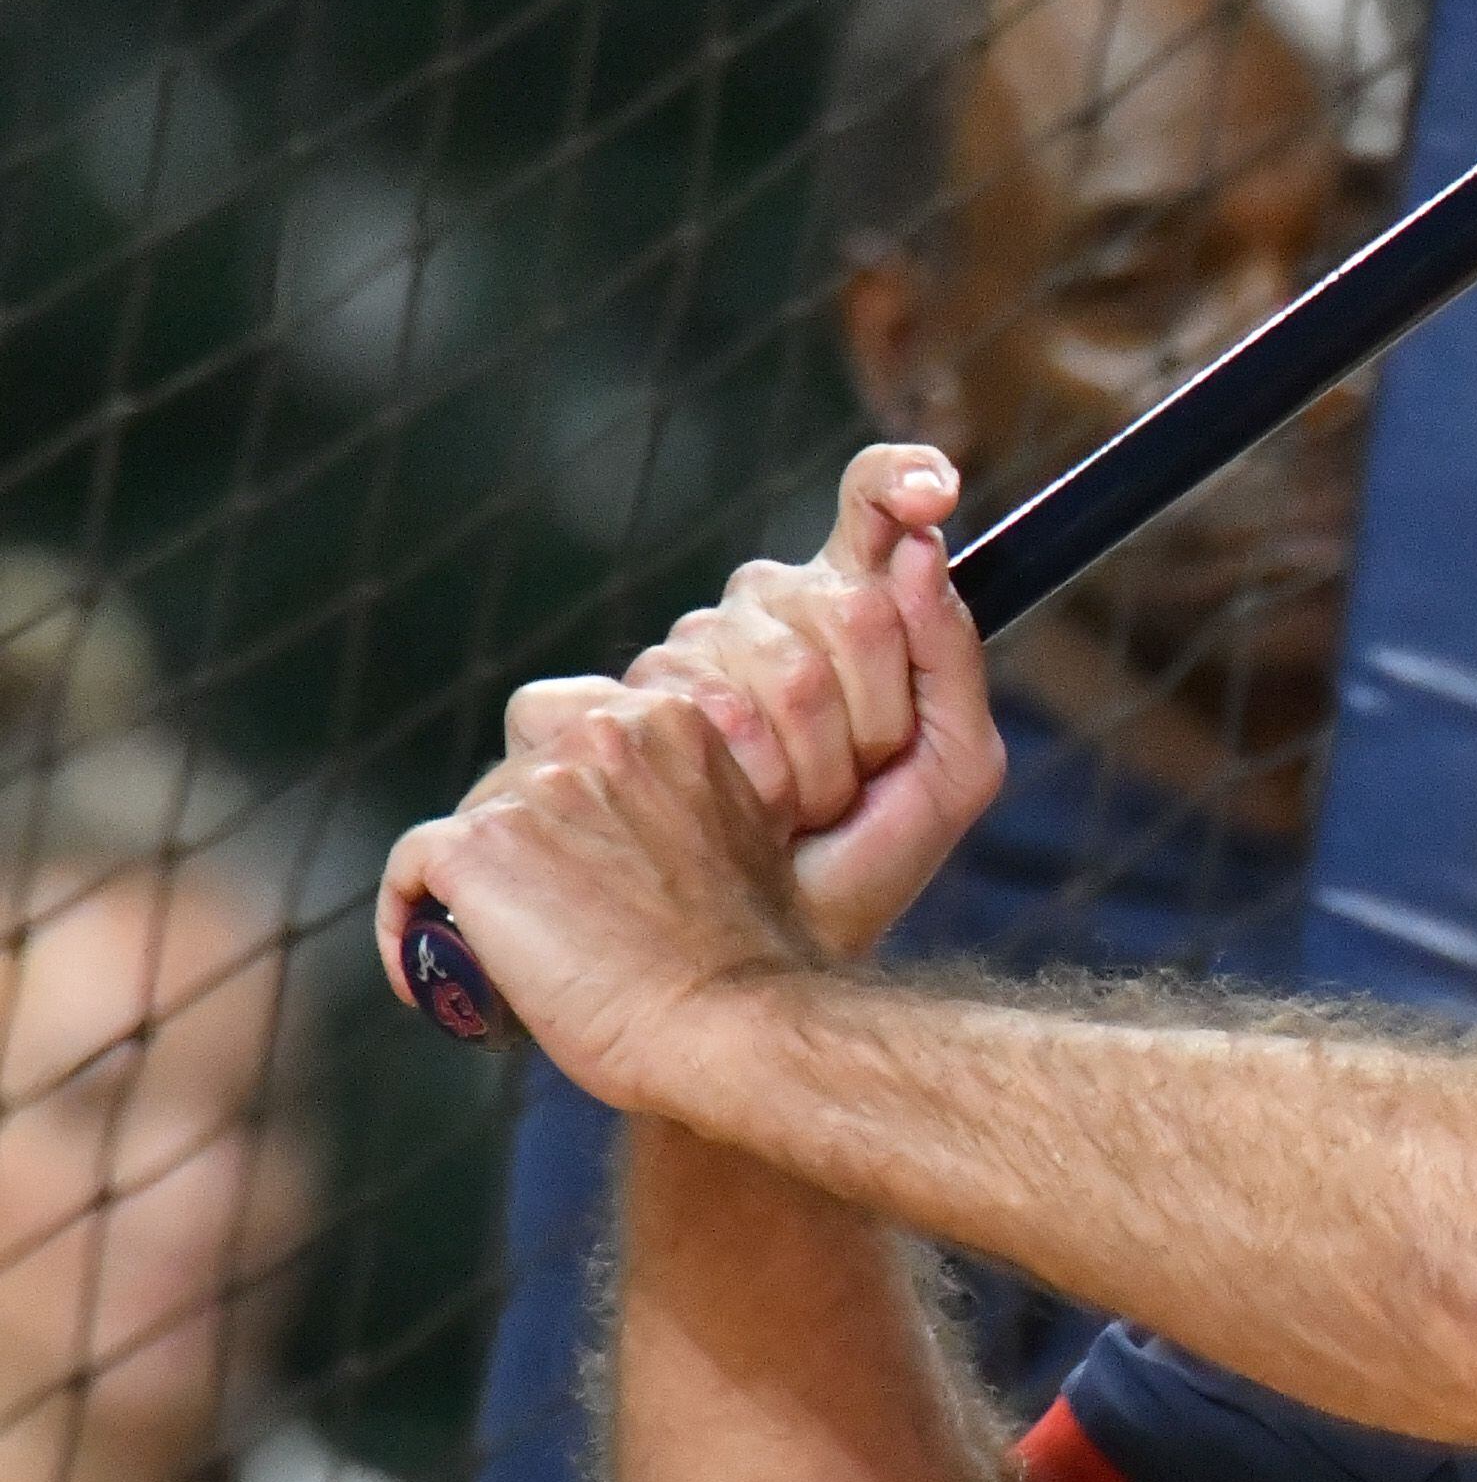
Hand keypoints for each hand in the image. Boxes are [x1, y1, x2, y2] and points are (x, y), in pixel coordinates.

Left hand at [374, 688, 812, 1110]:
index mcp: (668, 720)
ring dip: (476, 880)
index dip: (556, 779)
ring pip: (467, 821)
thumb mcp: (752, 833)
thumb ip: (693, 801)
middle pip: (512, 767)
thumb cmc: (755, 955)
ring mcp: (534, 785)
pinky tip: (425, 977)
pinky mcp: (477, 844)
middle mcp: (599, 733)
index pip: (569, 718)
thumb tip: (656, 830)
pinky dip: (406, 921)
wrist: (730, 1016)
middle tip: (539, 902)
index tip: (563, 843)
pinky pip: (410, 871)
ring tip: (496, 955)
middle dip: (518, 830)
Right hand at [568, 443, 1006, 963]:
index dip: (892, 484)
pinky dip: (649, 787)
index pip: (859, 516)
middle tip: (838, 799)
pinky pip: (577, 718)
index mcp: (797, 637)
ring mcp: (605, 708)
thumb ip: (945, 656)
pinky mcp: (524, 765)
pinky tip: (673, 845)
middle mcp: (703, 649)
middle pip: (792, 600)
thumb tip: (918, 547)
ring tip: (771, 831)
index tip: (938, 491)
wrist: (756, 997)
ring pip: (695, 658)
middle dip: (849, 709)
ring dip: (767, 763)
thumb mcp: (941, 776)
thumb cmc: (847, 883)